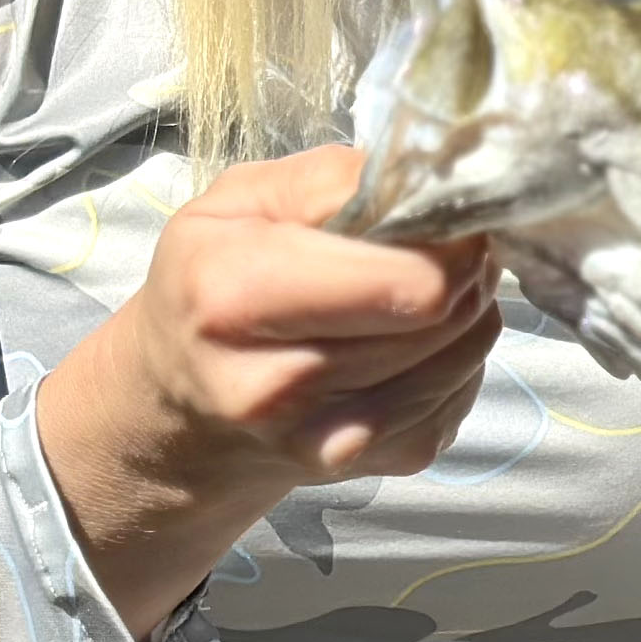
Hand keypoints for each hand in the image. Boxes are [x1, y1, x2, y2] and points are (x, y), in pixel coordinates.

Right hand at [37, 143, 502, 633]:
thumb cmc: (206, 283)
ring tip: (423, 289)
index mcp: (236, 295)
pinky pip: (456, 399)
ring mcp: (326, 441)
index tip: (446, 215)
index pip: (410, 282)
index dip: (450, 240)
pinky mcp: (369, 467)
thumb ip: (328, 180)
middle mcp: (277, 384)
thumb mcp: (234, 203)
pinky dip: (452, 363)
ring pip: (461, 360)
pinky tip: (410, 342)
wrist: (175, 407)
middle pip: (443, 319)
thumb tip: (430, 173)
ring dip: (465, 315)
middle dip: (463, 271)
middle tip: (443, 246)